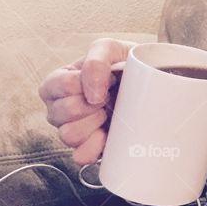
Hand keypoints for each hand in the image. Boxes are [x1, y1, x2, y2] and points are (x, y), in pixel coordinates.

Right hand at [38, 37, 135, 165]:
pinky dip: (96, 146)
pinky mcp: (88, 148)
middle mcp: (59, 108)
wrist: (149, 81)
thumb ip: (96, 60)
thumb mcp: (109, 48)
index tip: (106, 79)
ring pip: (69, 135)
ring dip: (94, 123)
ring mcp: (72, 130)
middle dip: (91, 104)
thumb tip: (93, 94)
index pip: (57, 85)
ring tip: (109, 113)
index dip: (83, 83)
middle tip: (108, 97)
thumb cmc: (122, 63)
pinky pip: (81, 156)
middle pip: (62, 113)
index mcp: (57, 82)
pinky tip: (108, 135)